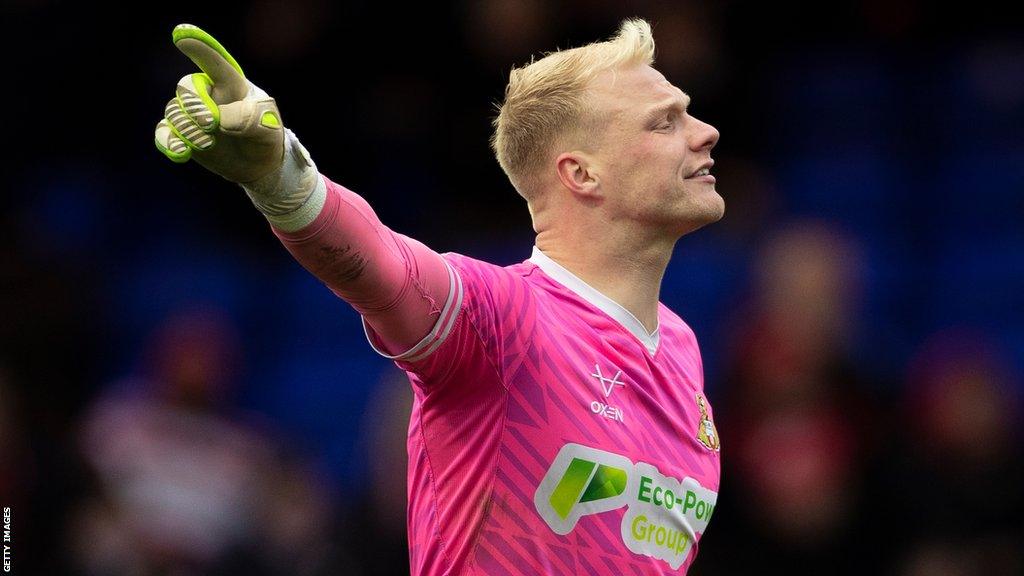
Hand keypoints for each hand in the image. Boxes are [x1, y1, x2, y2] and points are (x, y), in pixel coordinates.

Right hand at [154, 24, 284, 183]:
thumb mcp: (269, 128)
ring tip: (208, 144)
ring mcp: (191, 114)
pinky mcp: (182, 134)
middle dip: (195, 104)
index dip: (199, 47)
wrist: (257, 163)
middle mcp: (207, 94)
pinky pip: (164, 132)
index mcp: (231, 84)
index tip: (181, 34)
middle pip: (187, 86)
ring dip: (188, 129)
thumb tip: (220, 119)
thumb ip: (250, 119)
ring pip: (175, 111)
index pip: (215, 63)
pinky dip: (169, 141)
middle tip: (211, 123)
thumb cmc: (264, 136)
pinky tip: (181, 152)